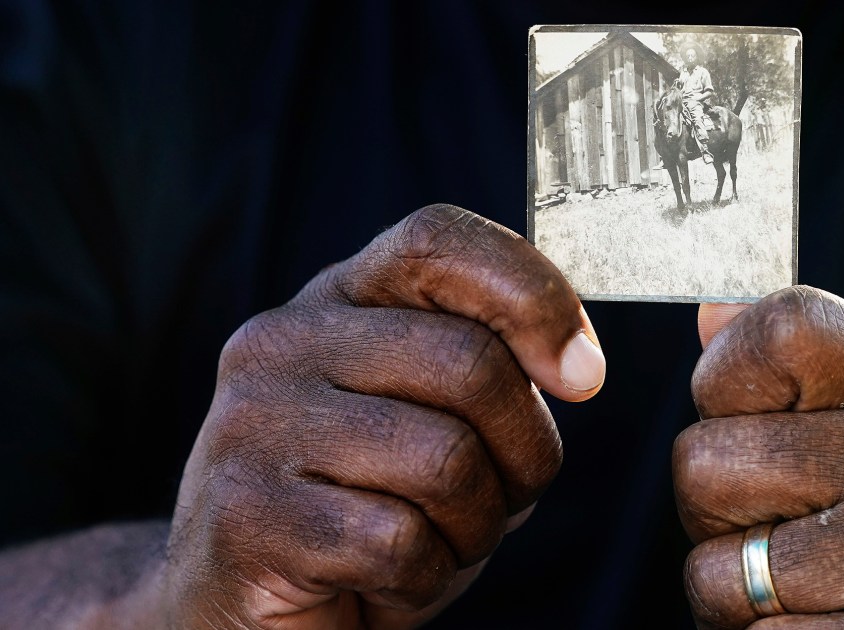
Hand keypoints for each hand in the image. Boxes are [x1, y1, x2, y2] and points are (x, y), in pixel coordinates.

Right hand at [163, 205, 604, 628]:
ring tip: (433, 542)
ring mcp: (254, 426)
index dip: (534, 297)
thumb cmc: (368, 507)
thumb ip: (490, 368)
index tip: (583, 376)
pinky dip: (424, 580)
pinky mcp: (247, 518)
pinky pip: (400, 543)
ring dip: (475, 527)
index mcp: (337, 300)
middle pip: (470, 365)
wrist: (248, 608)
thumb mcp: (436, 416)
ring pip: (446, 461)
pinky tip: (384, 583)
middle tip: (496, 500)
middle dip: (523, 453)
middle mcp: (282, 342)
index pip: (439, 241)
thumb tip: (576, 364)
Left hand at [674, 287, 843, 628]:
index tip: (757, 420)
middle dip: (715, 512)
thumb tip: (713, 309)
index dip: (727, 379)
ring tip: (810, 591)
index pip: (781, 328)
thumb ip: (787, 369)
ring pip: (714, 571)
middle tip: (786, 532)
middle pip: (705, 462)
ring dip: (735, 594)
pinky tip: (828, 629)